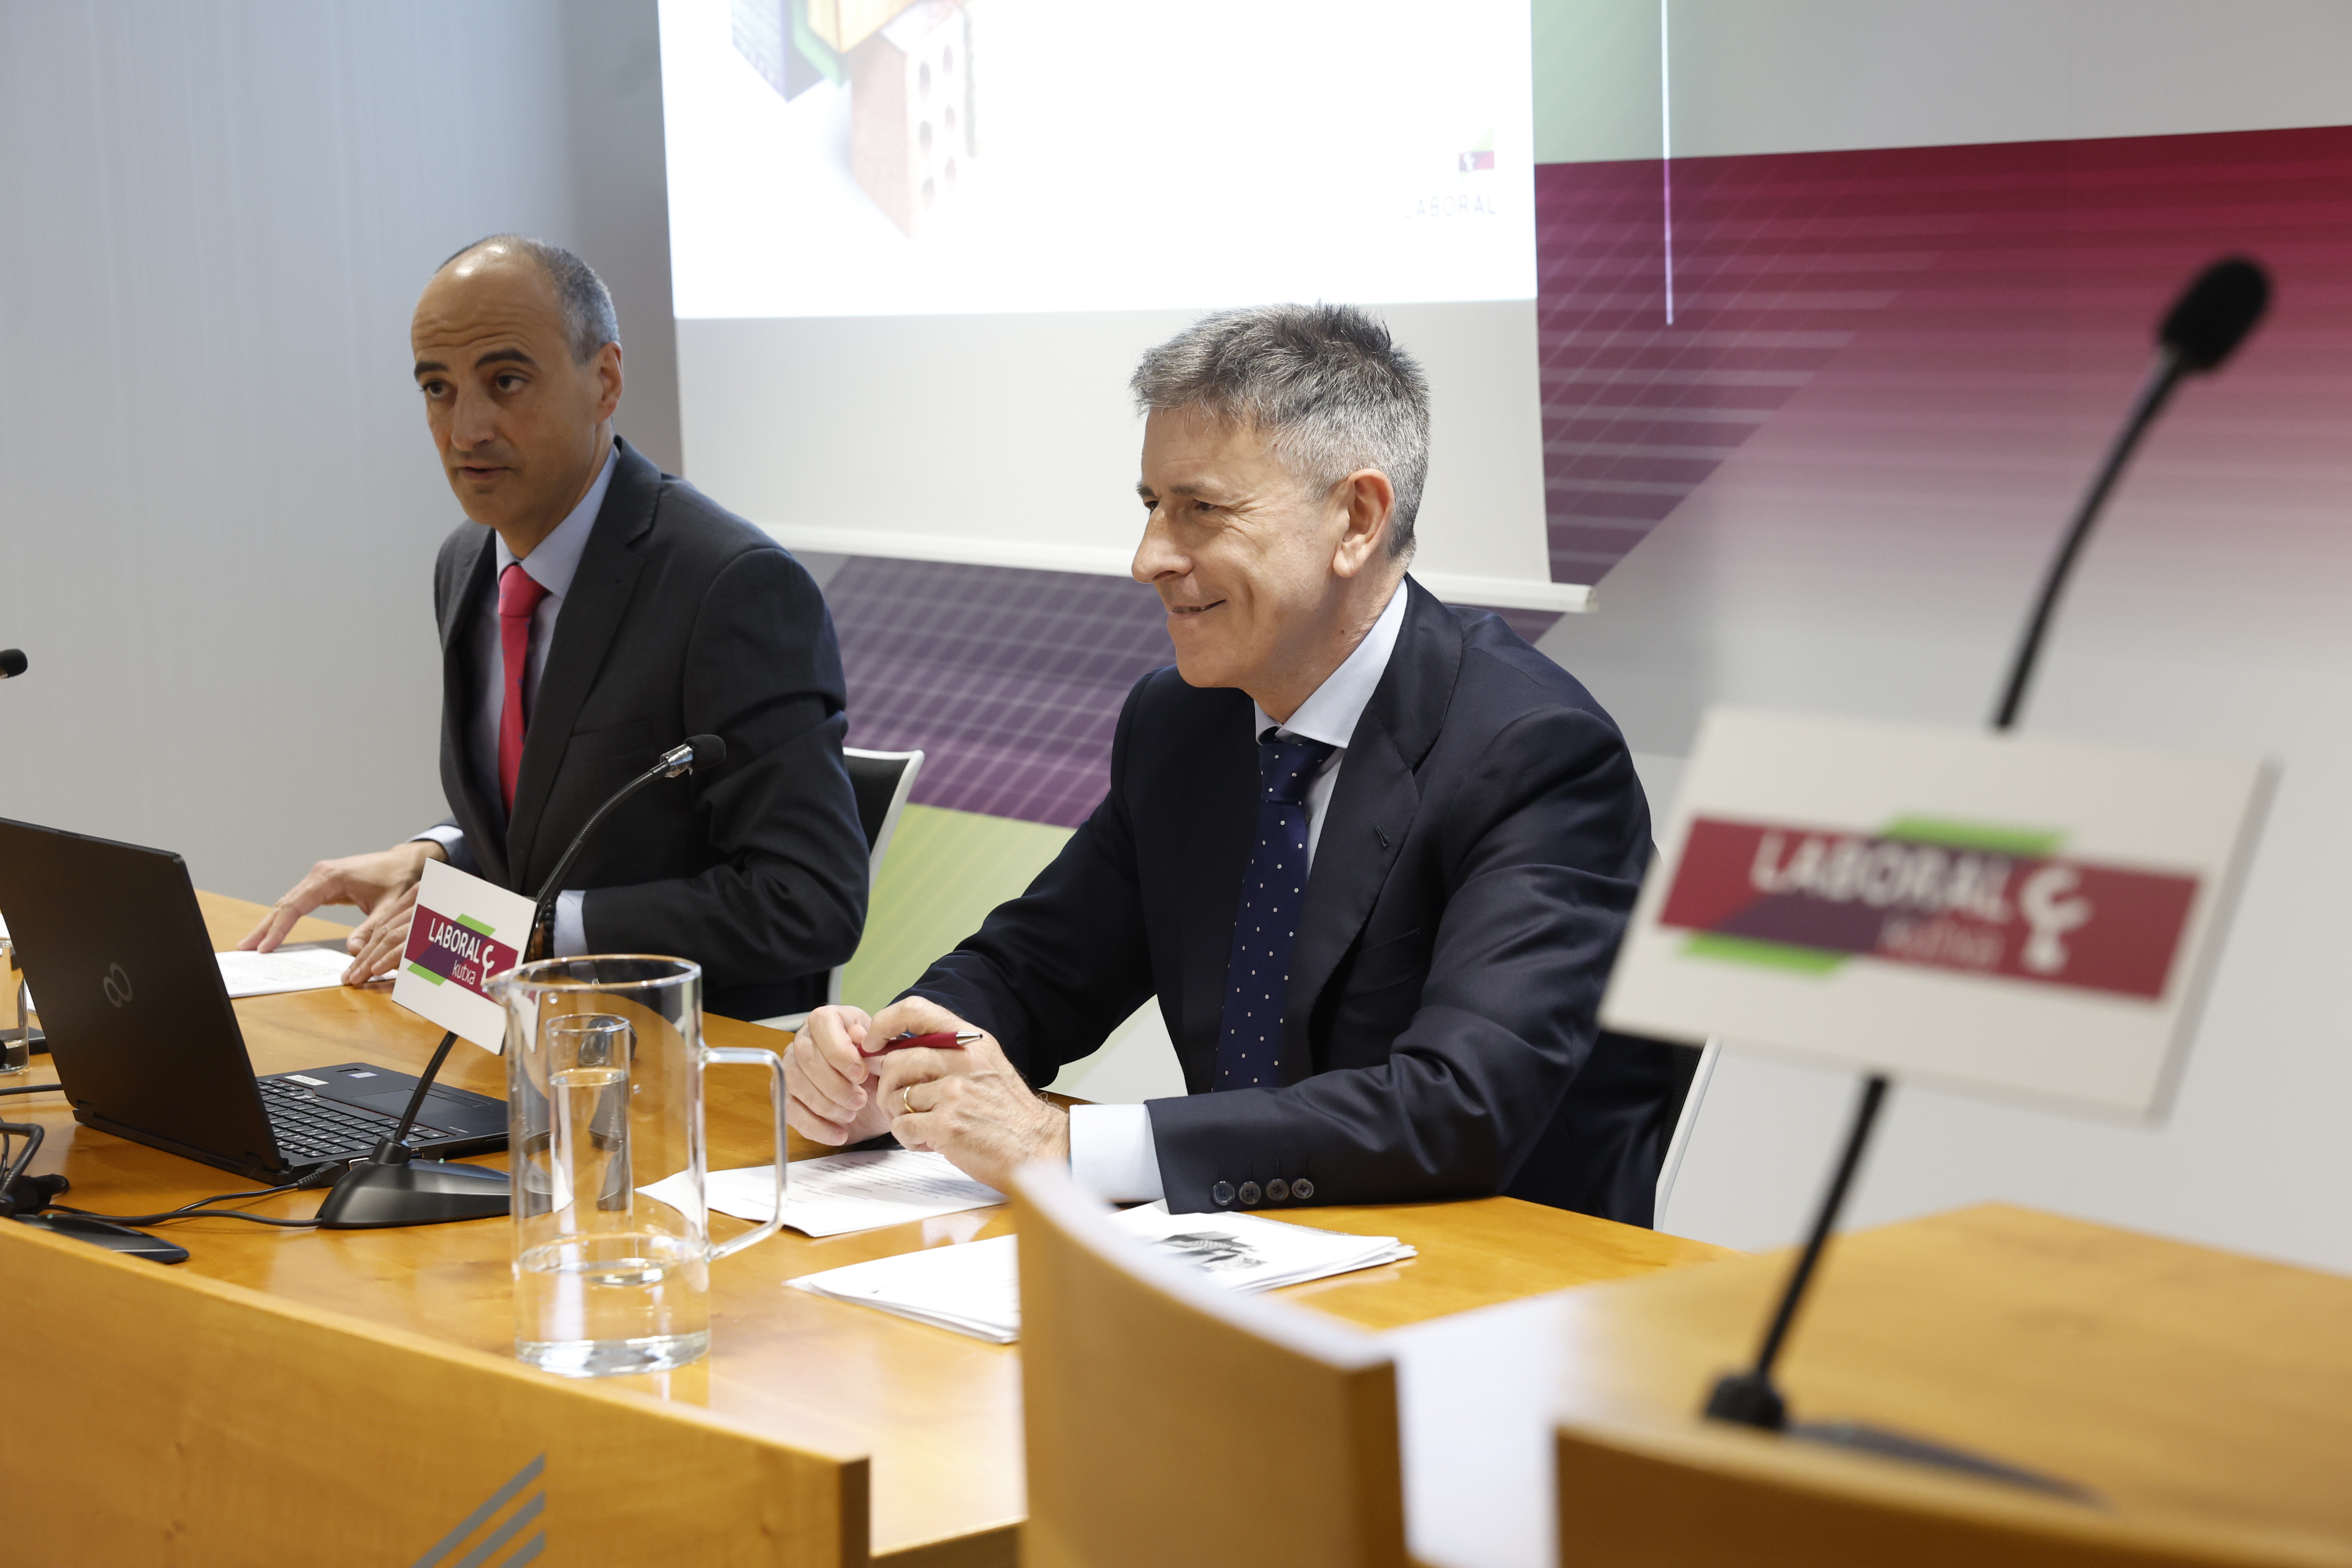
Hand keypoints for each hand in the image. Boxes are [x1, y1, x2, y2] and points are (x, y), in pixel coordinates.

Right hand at [239, 841, 445, 986]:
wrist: (405, 862)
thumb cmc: (398, 880)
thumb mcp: (389, 907)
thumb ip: (371, 929)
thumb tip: (353, 951)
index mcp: (330, 877)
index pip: (296, 905)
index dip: (280, 927)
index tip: (265, 946)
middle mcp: (319, 875)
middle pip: (285, 903)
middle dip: (265, 927)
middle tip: (244, 948)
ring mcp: (319, 879)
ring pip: (288, 903)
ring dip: (270, 923)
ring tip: (251, 944)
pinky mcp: (322, 886)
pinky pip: (298, 904)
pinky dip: (285, 918)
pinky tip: (273, 933)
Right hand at [785, 1004, 891, 1146]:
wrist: (875, 1091)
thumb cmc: (877, 1065)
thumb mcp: (884, 1052)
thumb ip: (875, 1043)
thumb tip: (860, 1038)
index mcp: (829, 1019)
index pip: (822, 1025)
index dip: (840, 1052)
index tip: (861, 1074)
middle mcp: (804, 1038)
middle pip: (806, 1057)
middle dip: (834, 1084)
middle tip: (860, 1100)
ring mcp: (791, 1065)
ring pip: (795, 1083)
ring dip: (825, 1105)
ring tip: (851, 1114)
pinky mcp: (784, 1093)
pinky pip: (789, 1110)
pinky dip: (815, 1126)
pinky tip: (838, 1134)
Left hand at [875, 997, 1066, 1191]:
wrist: (1037, 1147)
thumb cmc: (1006, 1111)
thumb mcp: (985, 1065)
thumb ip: (945, 1052)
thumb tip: (891, 1050)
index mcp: (971, 1041)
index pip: (915, 1010)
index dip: (884, 1024)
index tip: (873, 1044)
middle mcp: (963, 1061)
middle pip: (894, 1061)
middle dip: (887, 1088)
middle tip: (900, 1105)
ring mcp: (955, 1093)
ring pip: (894, 1097)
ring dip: (899, 1116)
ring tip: (923, 1126)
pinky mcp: (947, 1126)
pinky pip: (902, 1127)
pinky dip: (909, 1139)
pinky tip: (931, 1142)